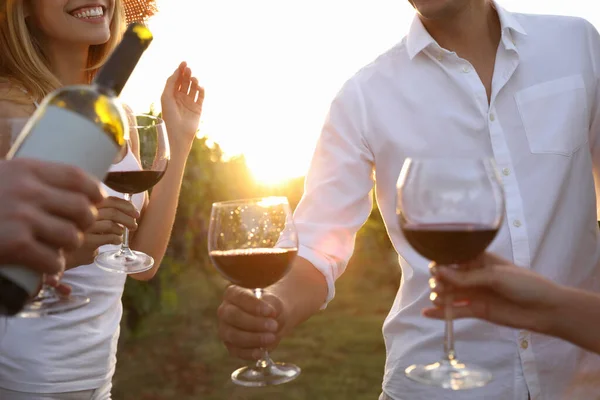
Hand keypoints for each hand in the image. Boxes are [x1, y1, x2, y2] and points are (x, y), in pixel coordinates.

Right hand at [0, 159, 102, 275]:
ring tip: (57, 247)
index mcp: (27, 168)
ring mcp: (22, 218)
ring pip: (72, 236)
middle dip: (85, 223)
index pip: (77, 177)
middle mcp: (28, 190)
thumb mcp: (2, 176)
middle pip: (82, 209)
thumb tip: (75, 191)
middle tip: (75, 229)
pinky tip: (47, 265)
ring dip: (68, 246)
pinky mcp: (15, 245)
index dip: (94, 191)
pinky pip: (54, 260)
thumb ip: (31, 180)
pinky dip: (53, 267)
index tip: (97, 200)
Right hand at [64, 196, 138, 268]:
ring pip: (111, 224)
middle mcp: (82, 212)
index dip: (126, 205)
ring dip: (121, 229)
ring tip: (122, 233)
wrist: (54, 253)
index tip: (135, 212)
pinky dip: (116, 239)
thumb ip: (100, 211)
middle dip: (128, 218)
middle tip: (134, 225)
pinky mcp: (86, 241)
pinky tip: (116, 241)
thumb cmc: (72, 234)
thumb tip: (128, 211)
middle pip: (113, 211)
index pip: (109, 199)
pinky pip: (109, 238)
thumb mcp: (84, 218)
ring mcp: (83, 227)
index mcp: (83, 203)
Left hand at [160, 61, 203, 153]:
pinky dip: (201, 90)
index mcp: (171, 95)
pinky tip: (199, 87)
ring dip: (194, 81)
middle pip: (185, 82)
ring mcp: (190, 103)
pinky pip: (200, 96)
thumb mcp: (166, 96)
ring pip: (193, 88)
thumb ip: (171, 82)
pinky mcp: (198, 108)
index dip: (180, 70)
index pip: (176, 79)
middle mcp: (180, 98)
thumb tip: (177, 71)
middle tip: (188, 69)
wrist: (178, 133)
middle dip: (187, 74)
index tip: (184, 63)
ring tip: (193, 79)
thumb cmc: (169, 116)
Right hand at [217, 285, 284, 359]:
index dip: (255, 305)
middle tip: (273, 326)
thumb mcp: (274, 302)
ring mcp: (225, 329)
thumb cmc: (270, 307)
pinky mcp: (230, 346)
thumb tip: (270, 315)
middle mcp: (225, 311)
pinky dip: (249, 353)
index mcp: (233, 293)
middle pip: (233, 316)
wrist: (272, 320)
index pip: (240, 297)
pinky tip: (261, 352)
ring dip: (253, 338)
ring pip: (233, 335)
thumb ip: (273, 306)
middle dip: (254, 323)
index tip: (271, 312)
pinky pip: (236, 351)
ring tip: (271, 338)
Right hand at [423, 252, 562, 334]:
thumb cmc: (525, 284)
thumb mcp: (495, 276)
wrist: (546, 309)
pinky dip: (441, 313)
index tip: (433, 267)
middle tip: (436, 285)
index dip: (442, 262)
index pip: (455, 258)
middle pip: (449, 277)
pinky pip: (455, 311)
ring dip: (439, 295)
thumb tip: (440, 272)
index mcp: (481, 260)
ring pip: (450, 293)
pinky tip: (427, 313)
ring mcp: (475, 293)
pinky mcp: (476, 310)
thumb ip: (467, 277)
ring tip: (436, 298)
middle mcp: (474, 275)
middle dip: (439, 280)